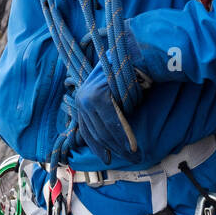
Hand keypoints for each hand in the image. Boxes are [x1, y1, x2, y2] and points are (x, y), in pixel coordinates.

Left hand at [74, 33, 148, 164]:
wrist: (133, 55)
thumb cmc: (126, 75)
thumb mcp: (112, 96)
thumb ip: (108, 113)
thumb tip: (112, 139)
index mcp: (82, 99)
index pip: (87, 130)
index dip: (99, 147)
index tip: (109, 159)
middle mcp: (81, 98)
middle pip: (97, 133)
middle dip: (114, 149)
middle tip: (131, 159)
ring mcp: (88, 97)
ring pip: (105, 130)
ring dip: (121, 146)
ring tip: (134, 155)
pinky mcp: (98, 96)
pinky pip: (112, 123)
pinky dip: (123, 136)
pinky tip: (132, 146)